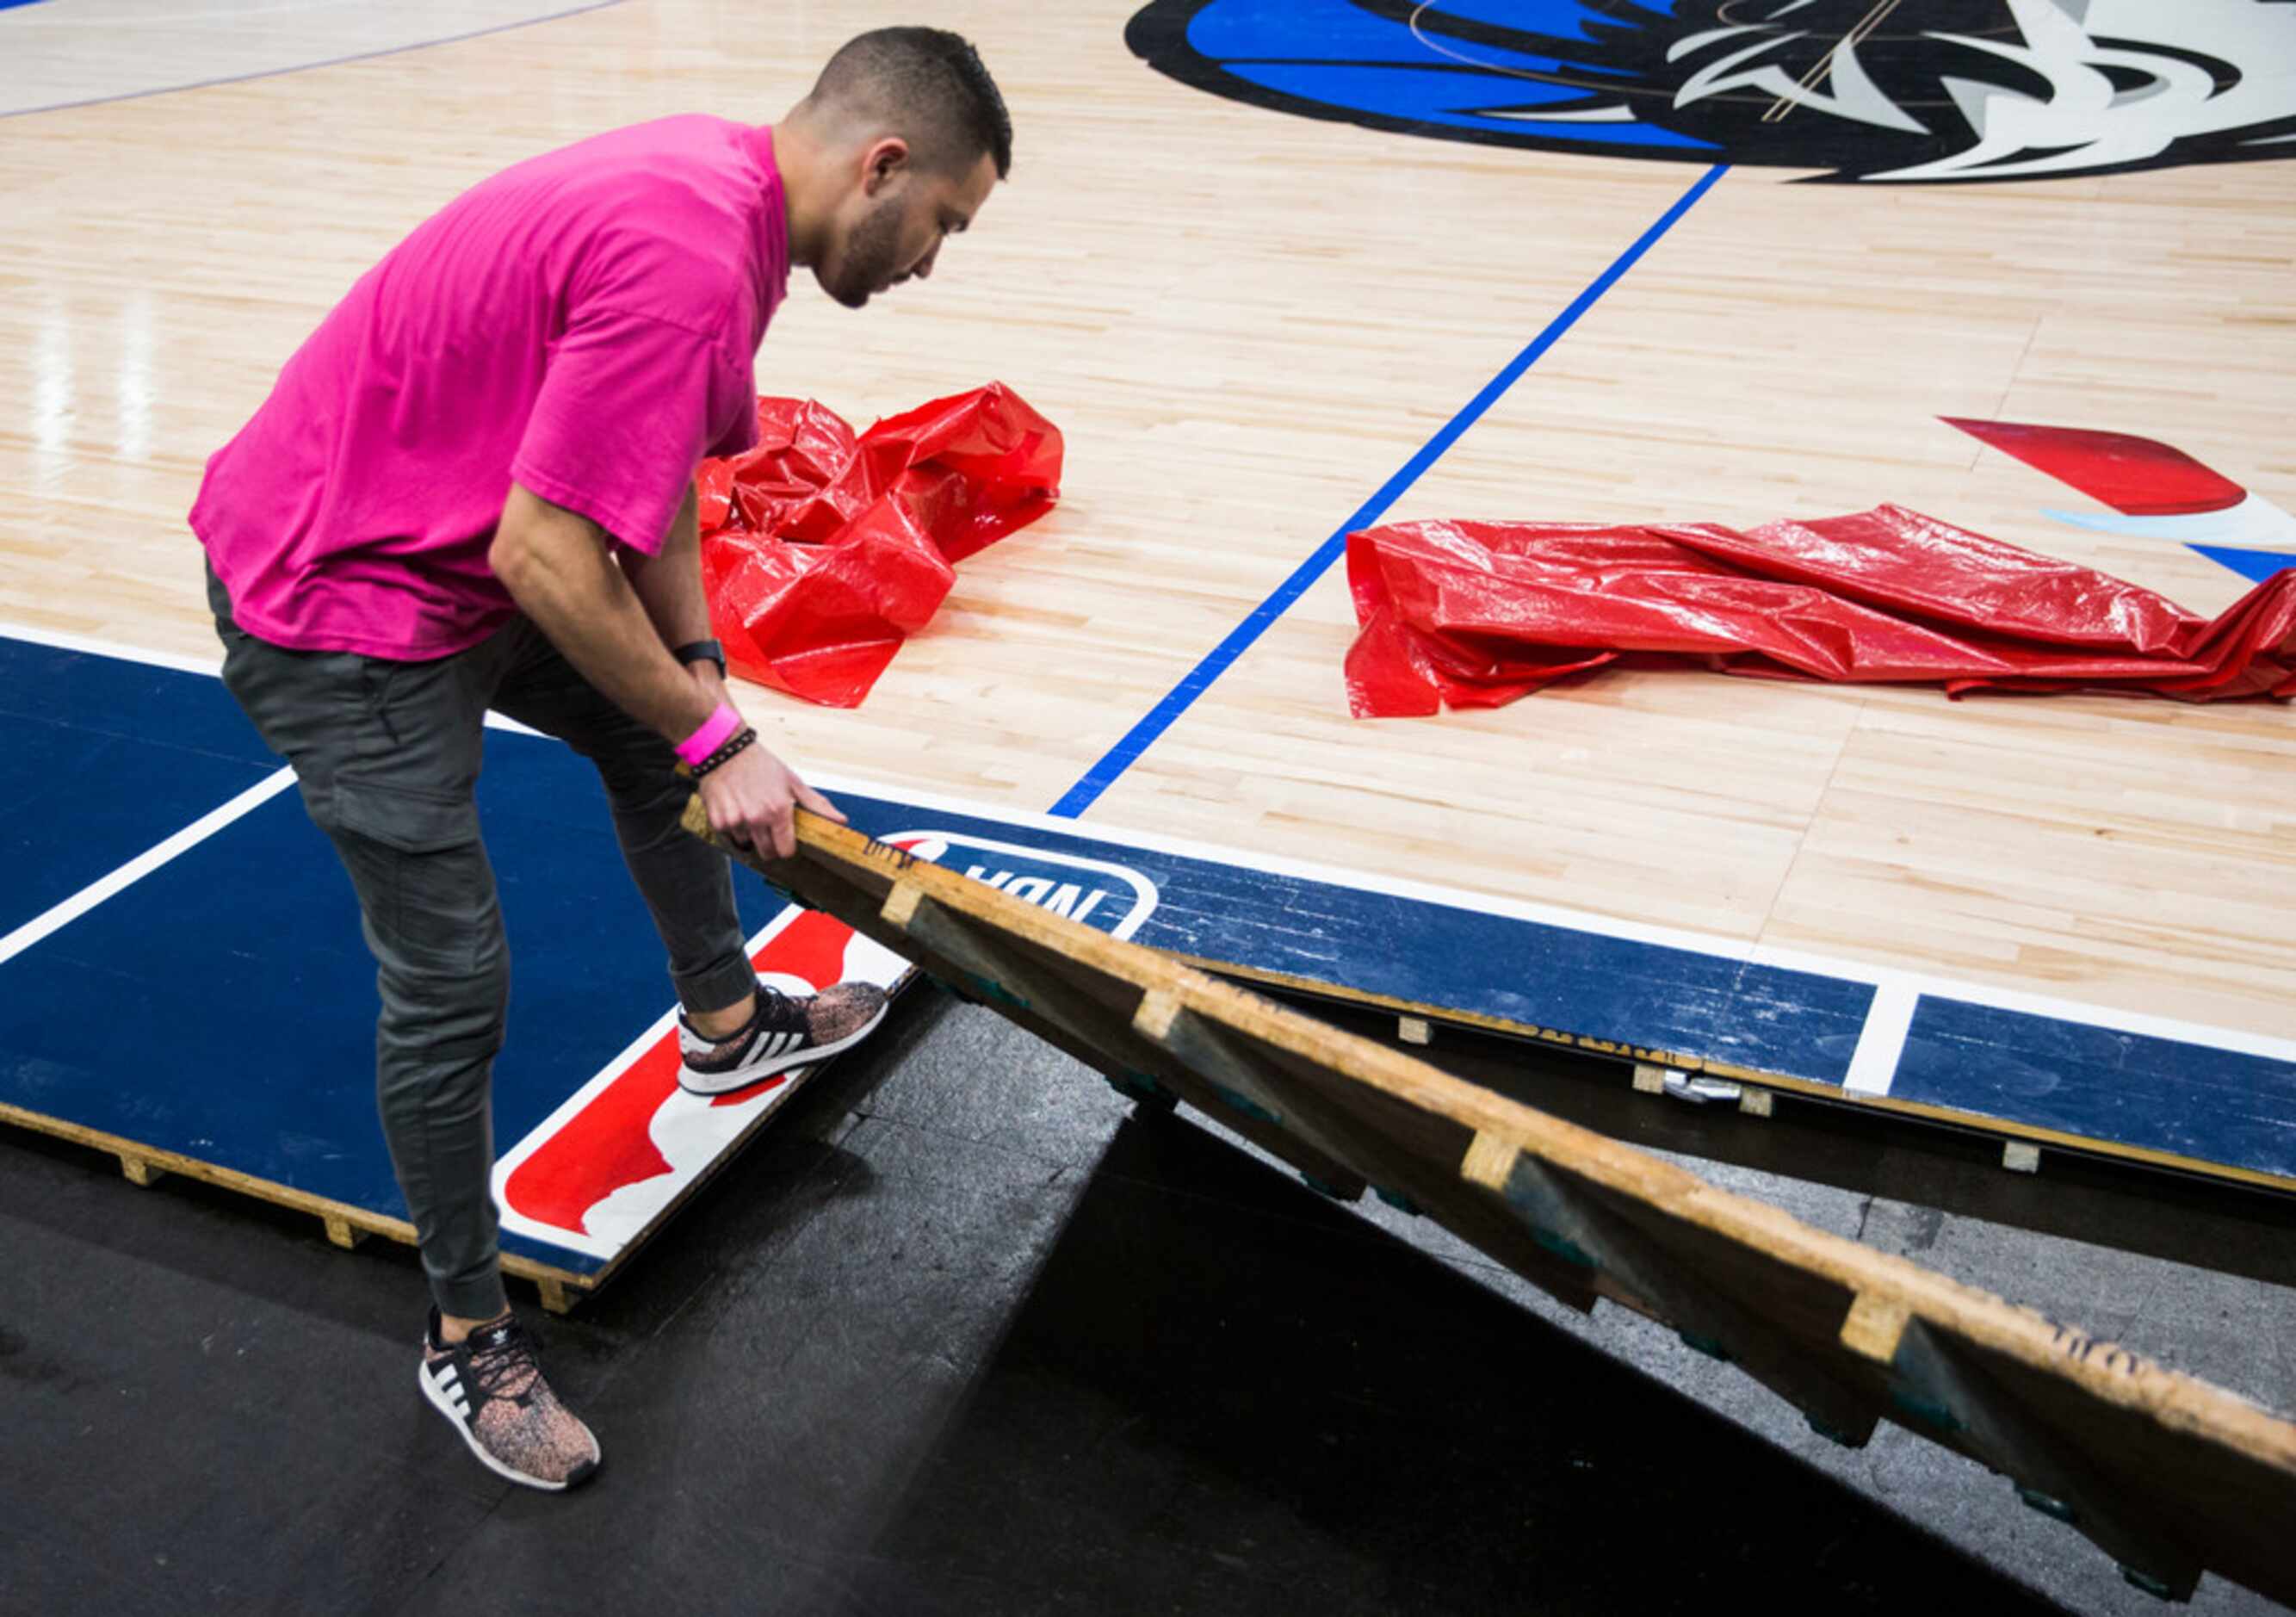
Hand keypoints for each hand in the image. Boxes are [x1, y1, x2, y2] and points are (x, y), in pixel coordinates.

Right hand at [697, 739, 844, 860]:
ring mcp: (736, 821)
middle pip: (766, 853)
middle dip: (769, 844)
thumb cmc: (762, 765)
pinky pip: (728, 835)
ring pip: (746, 843)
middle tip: (767, 826)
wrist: (726, 750)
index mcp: (779, 811)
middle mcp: (757, 818)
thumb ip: (817, 805)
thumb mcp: (793, 782)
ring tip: (749, 809)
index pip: (785, 851)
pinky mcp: (718, 820)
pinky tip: (735, 807)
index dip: (786, 847)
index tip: (784, 839)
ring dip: (749, 833)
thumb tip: (842, 821)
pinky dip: (732, 826)